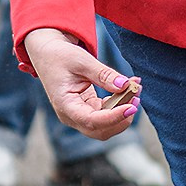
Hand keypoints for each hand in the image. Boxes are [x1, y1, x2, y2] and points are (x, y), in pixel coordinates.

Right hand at [23, 27, 140, 139]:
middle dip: (122, 117)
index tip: (132, 106)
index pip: (91, 121)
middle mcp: (72, 116)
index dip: (114, 117)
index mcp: (65, 105)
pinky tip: (128, 90)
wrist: (49, 54)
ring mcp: (80, 115)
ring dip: (124, 111)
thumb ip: (104, 75)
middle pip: (101, 130)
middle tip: (136, 96)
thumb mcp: (82, 61)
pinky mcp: (88, 110)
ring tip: (135, 90)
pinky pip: (107, 114)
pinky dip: (120, 105)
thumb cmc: (60, 56)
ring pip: (106, 125)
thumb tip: (125, 85)